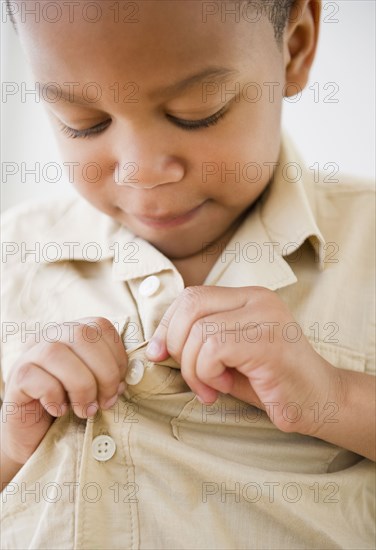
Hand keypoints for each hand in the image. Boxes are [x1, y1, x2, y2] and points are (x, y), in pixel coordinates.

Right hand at [1, 317, 126, 464]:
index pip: (101, 327)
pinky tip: (60, 411)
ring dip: (81, 387)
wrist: (35, 437)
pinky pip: (39, 379)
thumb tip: (125, 380)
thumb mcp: (97, 386)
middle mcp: (51, 335)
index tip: (120, 386)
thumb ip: (111, 375)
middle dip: (104, 372)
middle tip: (106, 402)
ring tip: (86, 411)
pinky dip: (56, 399)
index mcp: (74, 332)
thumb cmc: (72, 407)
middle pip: (82, 334)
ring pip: (57, 353)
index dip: (118, 356)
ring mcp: (30, 354)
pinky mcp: (17, 377)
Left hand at [146, 286, 334, 435]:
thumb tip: (155, 346)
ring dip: (193, 369)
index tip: (159, 354)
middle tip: (192, 378)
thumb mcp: (226, 356)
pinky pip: (214, 349)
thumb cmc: (270, 382)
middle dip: (175, 346)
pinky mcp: (268, 341)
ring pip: (199, 331)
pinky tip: (225, 386)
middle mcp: (258, 299)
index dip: (167, 325)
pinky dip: (208, 373)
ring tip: (212, 387)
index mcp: (248, 297)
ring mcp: (266, 317)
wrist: (320, 402)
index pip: (191, 296)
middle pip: (190, 305)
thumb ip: (197, 342)